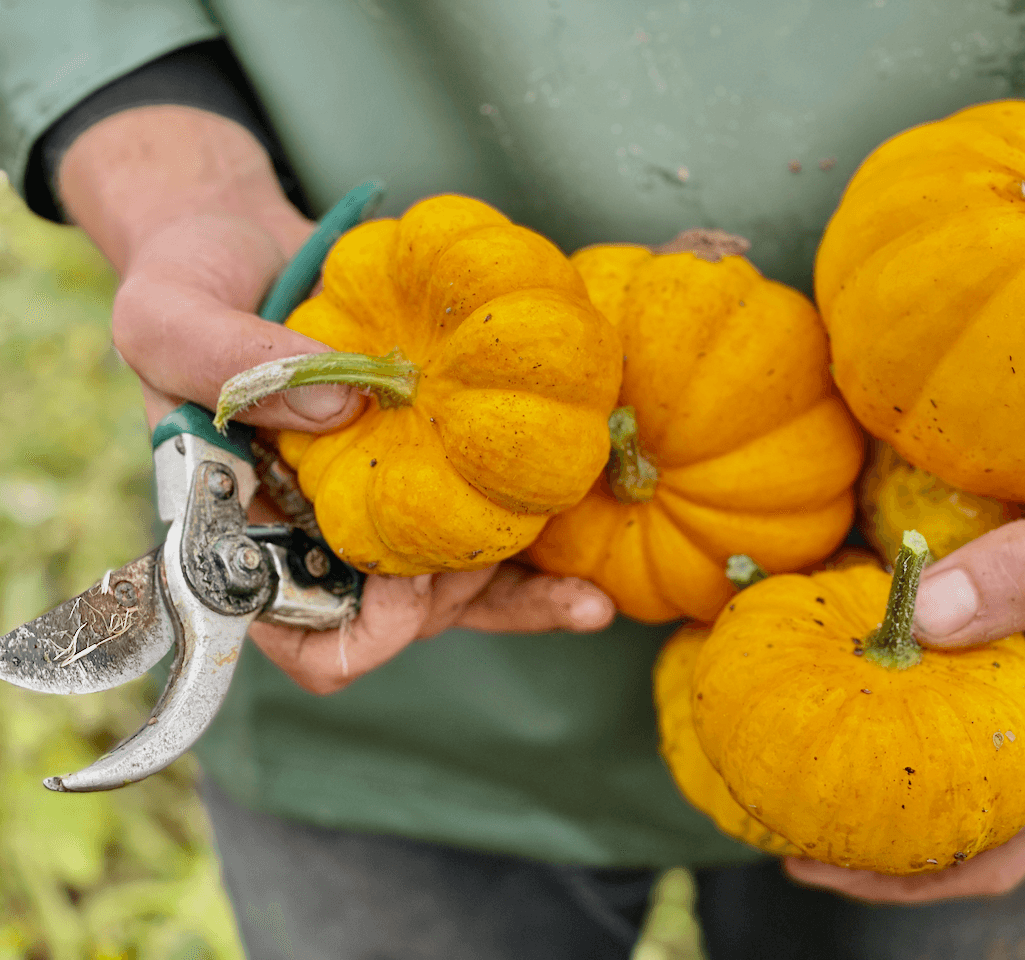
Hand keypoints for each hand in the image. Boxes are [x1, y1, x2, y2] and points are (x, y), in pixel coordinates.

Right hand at [57, 106, 617, 693]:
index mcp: (252, 534)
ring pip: (465, 590)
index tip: (399, 581)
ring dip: (525, 600)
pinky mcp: (446, 464)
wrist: (251, 245)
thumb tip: (346, 401)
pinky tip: (594, 567)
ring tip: (585, 594)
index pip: (300, 637)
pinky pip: (498, 523)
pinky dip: (545, 553)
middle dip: (454, 601)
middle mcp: (328, 536)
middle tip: (496, 546)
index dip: (357, 629)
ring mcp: (392, 503)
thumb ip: (232, 361)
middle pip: (405, 620)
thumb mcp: (169, 315)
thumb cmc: (190, 284)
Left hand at [787, 323, 1024, 902]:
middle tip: (792, 845)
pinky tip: (855, 717)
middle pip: (984, 839)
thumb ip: (1020, 576)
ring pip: (975, 794)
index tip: (825, 847)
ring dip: (899, 805)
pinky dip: (915, 737)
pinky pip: (971, 730)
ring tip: (805, 800)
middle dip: (892, 859)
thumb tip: (911, 620)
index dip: (914, 852)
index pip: (1006, 827)